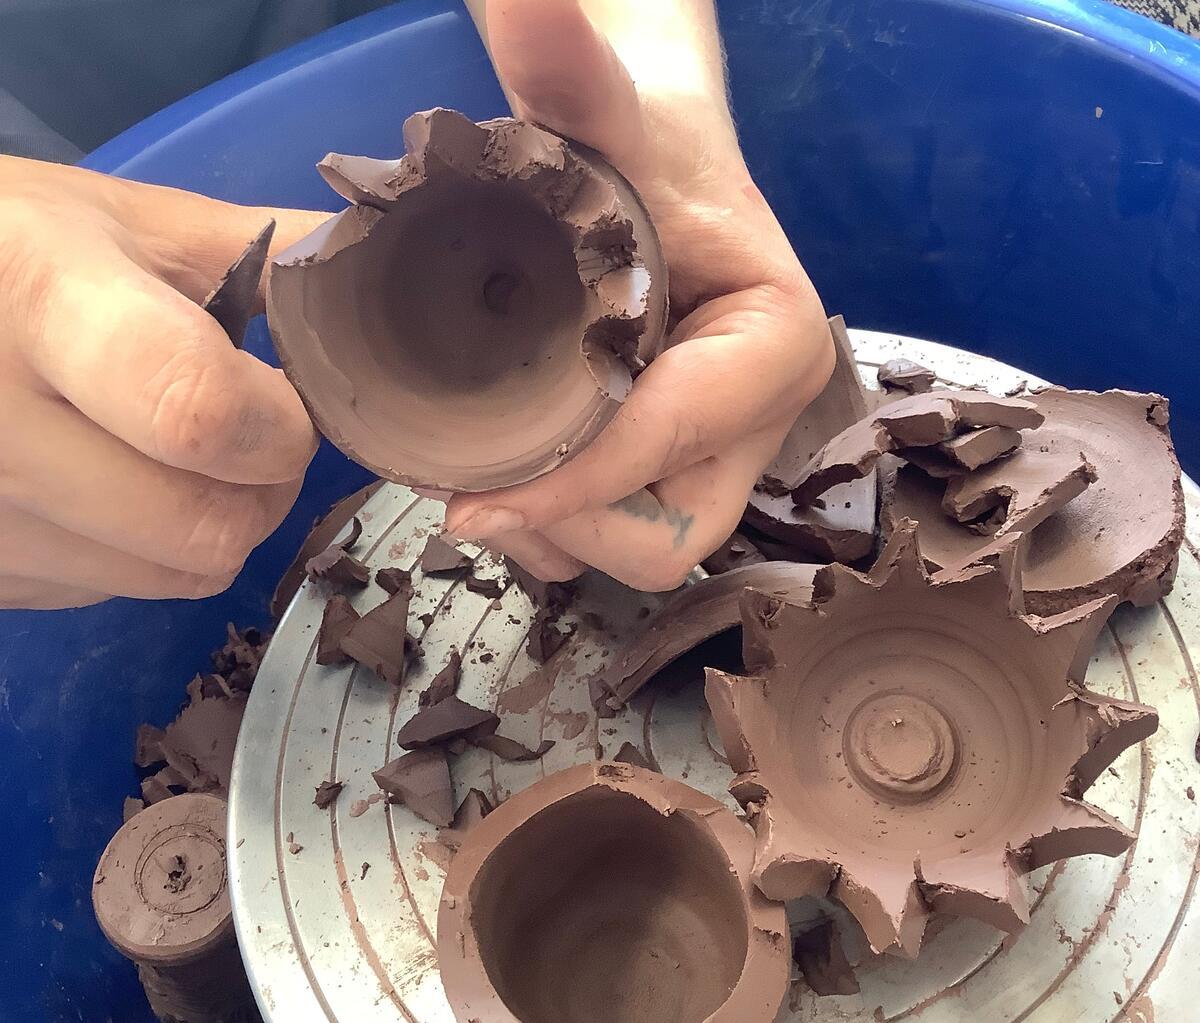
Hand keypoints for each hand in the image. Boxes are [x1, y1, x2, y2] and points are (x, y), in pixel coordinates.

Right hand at [0, 155, 324, 607]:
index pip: (196, 412)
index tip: (281, 398)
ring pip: (177, 576)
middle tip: (247, 432)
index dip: (275, 426)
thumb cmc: (11, 251)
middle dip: (264, 484)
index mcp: (43, 301)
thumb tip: (387, 277)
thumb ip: (270, 256)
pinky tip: (111, 482)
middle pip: (206, 529)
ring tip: (174, 452)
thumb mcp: (130, 224)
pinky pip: (119, 592)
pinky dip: (147, 551)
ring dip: (212, 523)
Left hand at [448, 0, 833, 589]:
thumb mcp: (603, 108)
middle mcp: (759, 418)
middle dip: (575, 522)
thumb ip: (570, 71)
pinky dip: (563, 530)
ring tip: (485, 476)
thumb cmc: (636, 139)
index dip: (573, 483)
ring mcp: (719, 451)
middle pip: (671, 534)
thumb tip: (530, 0)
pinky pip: (622, 538)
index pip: (672, 442)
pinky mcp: (679, 466)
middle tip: (482, 485)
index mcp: (771, 345)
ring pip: (642, 549)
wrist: (646, 162)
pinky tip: (509, 477)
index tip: (472, 497)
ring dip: (558, 534)